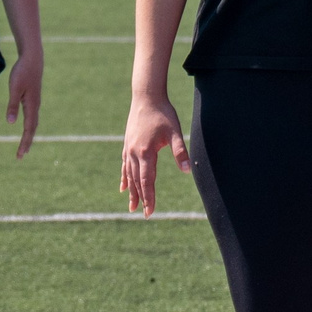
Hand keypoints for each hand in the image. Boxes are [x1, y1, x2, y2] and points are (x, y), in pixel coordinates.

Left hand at [4, 49, 42, 158]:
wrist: (33, 59)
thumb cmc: (22, 72)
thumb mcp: (14, 89)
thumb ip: (12, 105)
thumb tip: (10, 123)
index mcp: (32, 106)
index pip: (29, 129)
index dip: (24, 142)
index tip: (20, 154)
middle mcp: (35, 106)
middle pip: (32, 128)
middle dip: (27, 142)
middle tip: (20, 156)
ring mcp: (35, 103)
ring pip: (33, 123)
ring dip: (28, 135)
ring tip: (23, 146)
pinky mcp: (32, 99)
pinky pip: (32, 117)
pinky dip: (29, 126)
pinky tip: (27, 128)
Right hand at [121, 90, 189, 214]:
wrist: (146, 97)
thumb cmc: (163, 114)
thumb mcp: (175, 132)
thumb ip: (180, 151)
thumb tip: (187, 170)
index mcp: (146, 153)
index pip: (147, 181)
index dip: (149, 197)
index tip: (150, 211)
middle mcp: (134, 153)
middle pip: (137, 181)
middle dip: (141, 198)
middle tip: (144, 214)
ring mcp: (128, 149)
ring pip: (129, 175)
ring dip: (131, 192)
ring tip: (131, 207)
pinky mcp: (127, 145)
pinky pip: (124, 166)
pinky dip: (124, 178)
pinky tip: (123, 187)